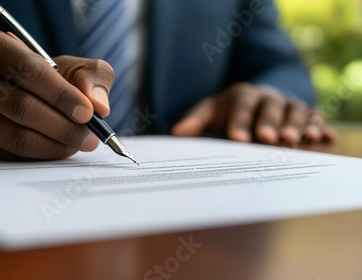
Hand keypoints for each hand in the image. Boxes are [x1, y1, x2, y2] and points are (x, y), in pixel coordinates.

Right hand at [0, 28, 113, 159]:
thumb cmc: (34, 75)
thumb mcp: (64, 64)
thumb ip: (90, 75)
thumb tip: (100, 105)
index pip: (28, 70)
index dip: (62, 94)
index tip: (88, 113)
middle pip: (20, 106)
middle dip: (63, 126)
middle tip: (89, 137)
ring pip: (13, 135)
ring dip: (53, 145)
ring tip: (77, 144)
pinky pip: (7, 153)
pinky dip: (38, 154)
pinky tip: (56, 149)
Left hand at [171, 83, 336, 144]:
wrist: (254, 100)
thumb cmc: (228, 110)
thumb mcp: (210, 111)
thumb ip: (195, 120)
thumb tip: (176, 133)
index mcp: (242, 95)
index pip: (241, 106)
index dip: (239, 122)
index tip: (237, 140)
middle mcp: (267, 98)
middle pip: (271, 107)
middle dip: (270, 124)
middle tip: (268, 140)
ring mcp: (287, 105)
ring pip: (296, 112)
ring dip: (297, 126)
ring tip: (297, 141)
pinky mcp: (305, 116)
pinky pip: (315, 119)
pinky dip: (320, 128)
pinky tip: (324, 139)